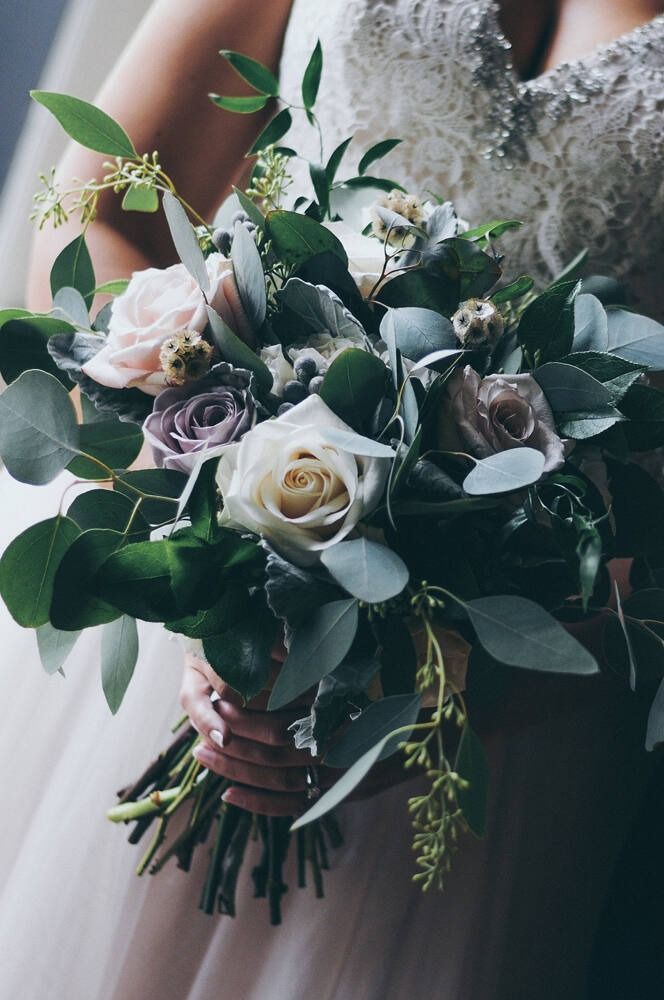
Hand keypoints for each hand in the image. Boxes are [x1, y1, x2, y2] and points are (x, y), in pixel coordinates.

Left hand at [179, 652, 415, 815]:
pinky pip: (293, 806)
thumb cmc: (396, 698)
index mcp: (345, 722)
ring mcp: (341, 781)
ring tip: (204, 758)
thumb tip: (277, 652)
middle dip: (235, 745)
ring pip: (279, 781)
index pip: (286, 724)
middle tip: (202, 734)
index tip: (222, 702)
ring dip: (238, 772)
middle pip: (277, 755)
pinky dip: (259, 804)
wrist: (436, 737)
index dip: (250, 717)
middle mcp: (342, 754)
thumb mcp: (361, 679)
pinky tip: (228, 796)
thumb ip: (320, 674)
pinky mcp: (340, 798)